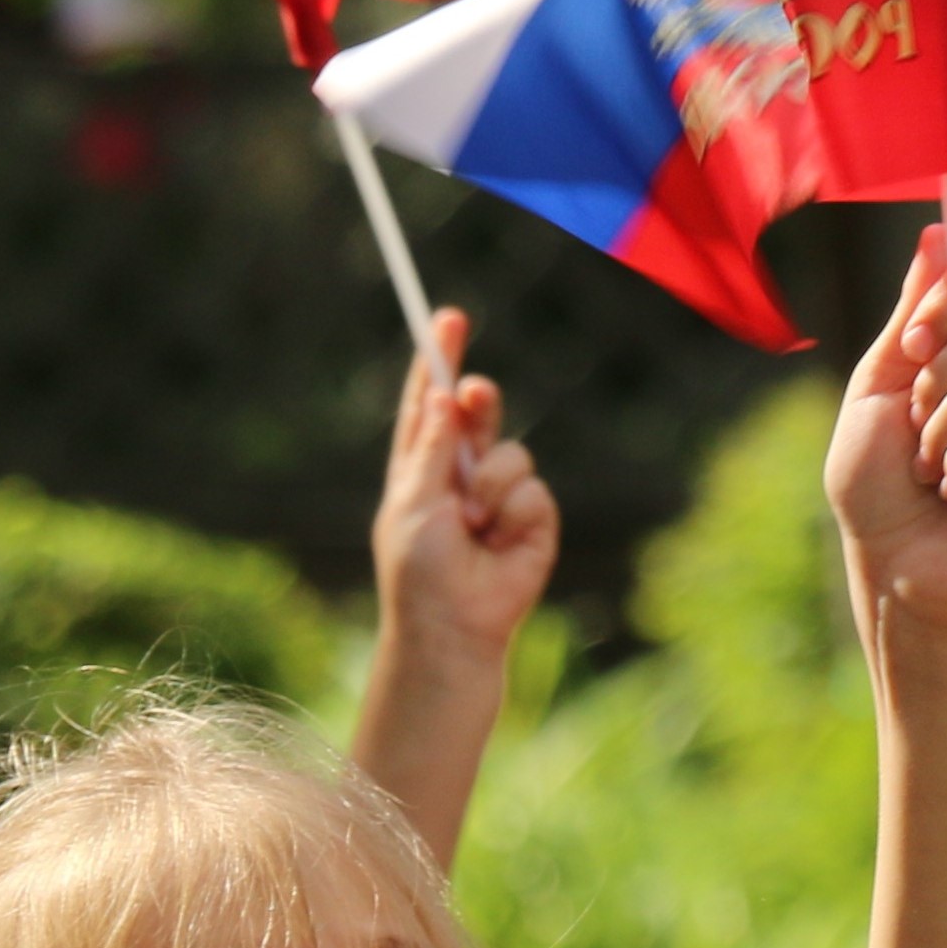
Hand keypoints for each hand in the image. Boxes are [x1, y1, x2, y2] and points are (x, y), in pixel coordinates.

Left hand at [372, 306, 558, 667]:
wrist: (453, 629)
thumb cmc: (418, 572)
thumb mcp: (413, 501)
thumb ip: (431, 447)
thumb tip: (439, 394)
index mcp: (421, 468)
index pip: (428, 404)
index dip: (436, 361)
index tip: (446, 318)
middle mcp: (461, 475)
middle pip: (477, 413)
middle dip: (478, 399)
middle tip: (474, 394)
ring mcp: (499, 497)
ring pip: (511, 452)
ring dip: (489, 484)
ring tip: (473, 524)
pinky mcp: (533, 521)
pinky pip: (533, 489)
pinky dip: (513, 512)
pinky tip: (499, 543)